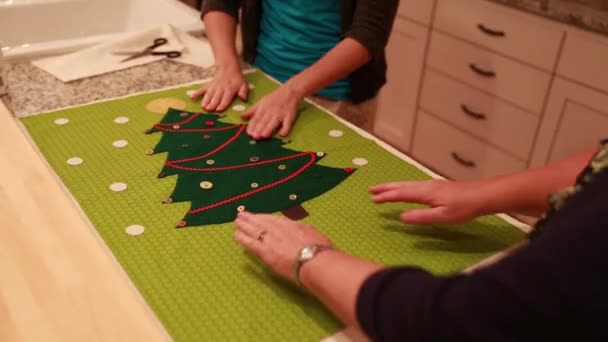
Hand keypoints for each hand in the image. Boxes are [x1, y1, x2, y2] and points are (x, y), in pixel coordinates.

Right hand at [190, 67, 247, 111]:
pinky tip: (192, 98)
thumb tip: (244, 98)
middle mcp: (221, 89)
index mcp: (230, 90)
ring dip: (205, 100)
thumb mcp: (244, 85)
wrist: (228, 69)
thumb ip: (244, 92)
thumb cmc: (237, 80)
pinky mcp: (208, 86)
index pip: (226, 98)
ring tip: (203, 106)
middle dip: (212, 104)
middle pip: (216, 98)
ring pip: (209, 94)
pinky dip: (197, 93)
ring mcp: (213, 87)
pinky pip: (202, 89)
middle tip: (208, 110)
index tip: (218, 109)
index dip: (222, 104)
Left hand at [234, 211, 331, 281]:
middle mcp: (279, 230)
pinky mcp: (265, 252)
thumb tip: (303, 229)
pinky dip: (242, 238)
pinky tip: (236, 236)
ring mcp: (271, 240)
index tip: (258, 216)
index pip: (275, 220)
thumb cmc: (320, 250)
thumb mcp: (315, 234)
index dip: (265, 217)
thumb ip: (305, 230)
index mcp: (292, 225)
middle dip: (251, 218)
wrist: (315, 261)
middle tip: (241, 214)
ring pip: (254, 230)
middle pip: (262, 222)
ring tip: (236, 222)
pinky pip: (250, 243)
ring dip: (244, 225)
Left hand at [241, 84, 300, 138]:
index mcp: (263, 107)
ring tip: (263, 136)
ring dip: (269, 129)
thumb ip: (252, 111)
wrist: (290, 91)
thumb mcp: (261, 102)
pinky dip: (285, 129)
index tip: (248, 132)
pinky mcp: (290, 116)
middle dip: (259, 128)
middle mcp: (271, 111)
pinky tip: (281, 134)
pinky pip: (287, 124)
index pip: (256, 117)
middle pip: (264, 121)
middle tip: (254, 136)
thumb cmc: (274, 97)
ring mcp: (281, 114)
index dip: (252, 125)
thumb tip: (241, 117)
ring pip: (274, 123)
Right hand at [370, 179, 486, 223]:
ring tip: (382, 189)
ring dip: (393, 186)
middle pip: (401, 186)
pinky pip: (414, 185)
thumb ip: (421, 217)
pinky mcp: (437, 186)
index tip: (372, 199)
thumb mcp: (442, 217)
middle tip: (370, 190)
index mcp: (425, 193)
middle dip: (385, 188)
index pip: (400, 194)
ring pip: (407, 184)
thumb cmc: (464, 208)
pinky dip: (403, 187)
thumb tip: (401, 217)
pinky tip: (405, 190)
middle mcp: (426, 186)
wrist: (483, 196)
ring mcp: (432, 185)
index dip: (386, 197)